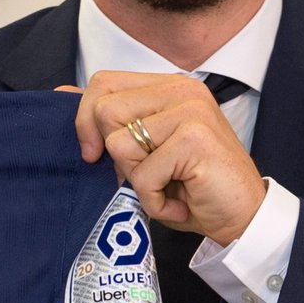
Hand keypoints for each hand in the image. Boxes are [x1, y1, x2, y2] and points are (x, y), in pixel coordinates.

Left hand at [71, 72, 266, 239]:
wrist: (244, 219)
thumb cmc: (192, 188)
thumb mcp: (145, 149)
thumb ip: (111, 121)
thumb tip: (60, 93)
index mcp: (168, 86)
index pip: (102, 83)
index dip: (86, 120)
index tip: (94, 155)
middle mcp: (181, 90)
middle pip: (105, 110)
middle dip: (114, 155)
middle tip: (147, 176)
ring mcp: (191, 111)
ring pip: (119, 143)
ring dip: (136, 180)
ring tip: (167, 188)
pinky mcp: (195, 139)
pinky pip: (142, 175)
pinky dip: (153, 202)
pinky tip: (179, 204)